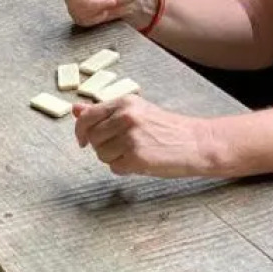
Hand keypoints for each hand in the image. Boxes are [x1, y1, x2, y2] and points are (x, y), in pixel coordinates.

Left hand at [73, 96, 220, 176]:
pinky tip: (141, 162)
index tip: (83, 139)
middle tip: (122, 147)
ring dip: (114, 158)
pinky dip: (125, 169)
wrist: (197, 143)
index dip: (80, 130)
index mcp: (124, 103)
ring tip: (134, 153)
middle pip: (93, 138)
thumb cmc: (167, 128)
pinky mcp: (136, 157)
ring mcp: (131, 138)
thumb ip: (104, 112)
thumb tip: (75, 109)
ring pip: (101, 155)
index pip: (87, 117)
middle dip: (102, 146)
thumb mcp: (136, 111)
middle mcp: (126, 117)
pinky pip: (115, 168)